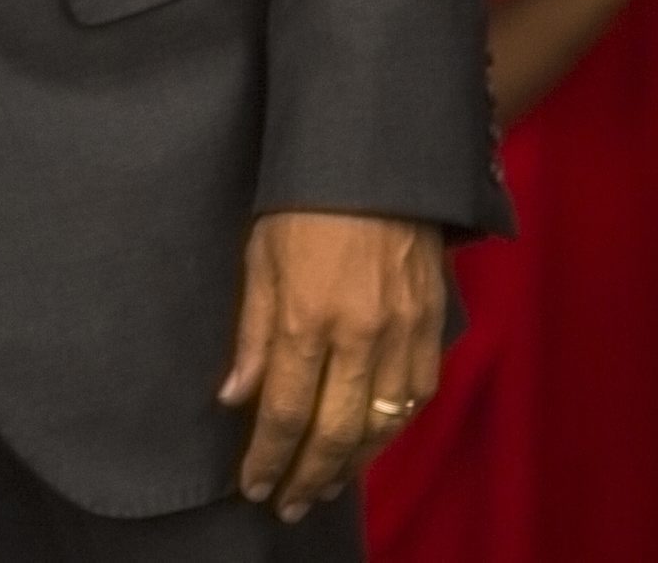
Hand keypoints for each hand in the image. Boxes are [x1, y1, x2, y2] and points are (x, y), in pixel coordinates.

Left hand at [220, 209, 448, 516]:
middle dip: (310, 475)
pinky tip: (371, 442)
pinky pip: (416, 394)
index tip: (253, 486)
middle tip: (289, 504)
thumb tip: (234, 397)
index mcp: (306, 318)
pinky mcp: (432, 325)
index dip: (268, 456)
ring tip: (325, 484)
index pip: (283, 410)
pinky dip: (392, 428)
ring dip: (353, 463)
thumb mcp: (258, 258)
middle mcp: (358, 335)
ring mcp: (402, 333)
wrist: (375, 162)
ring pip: (382, 423)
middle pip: (335, 431)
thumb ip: (250, 333)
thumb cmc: (301, 203)